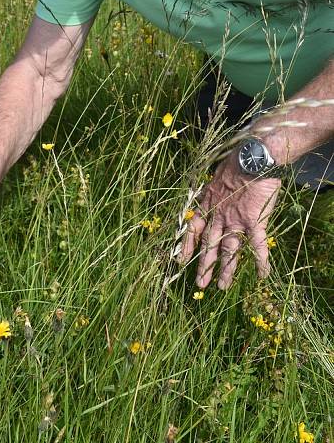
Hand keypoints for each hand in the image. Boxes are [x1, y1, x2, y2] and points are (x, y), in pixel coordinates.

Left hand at [179, 153, 280, 289]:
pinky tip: (261, 276)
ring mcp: (236, 220)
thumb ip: (215, 189)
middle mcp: (219, 215)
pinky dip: (260, 261)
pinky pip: (258, 246)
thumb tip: (213, 191)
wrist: (252, 157)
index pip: (193, 228)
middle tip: (200, 284)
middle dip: (205, 265)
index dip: (187, 245)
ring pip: (230, 250)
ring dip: (226, 270)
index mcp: (208, 203)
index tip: (182, 260)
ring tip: (222, 287)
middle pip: (210, 245)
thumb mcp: (217, 175)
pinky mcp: (254, 222)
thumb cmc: (235, 162)